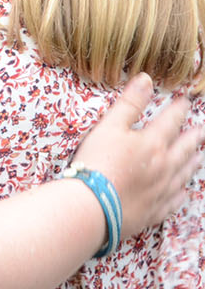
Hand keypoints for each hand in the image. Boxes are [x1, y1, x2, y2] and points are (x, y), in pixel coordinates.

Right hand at [71, 73, 202, 239]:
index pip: (171, 121)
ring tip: (200, 157)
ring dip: (193, 163)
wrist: (94, 205)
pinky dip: (182, 193)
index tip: (187, 101)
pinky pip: (175, 200)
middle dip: (193, 136)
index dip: (179, 109)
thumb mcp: (109, 126)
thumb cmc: (98, 162)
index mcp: (153, 143)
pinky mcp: (155, 210)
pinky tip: (184, 191)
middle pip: (184, 149)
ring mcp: (162, 190)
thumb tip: (147, 79)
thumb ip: (130, 103)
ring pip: (184, 174)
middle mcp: (164, 166)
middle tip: (202, 129)